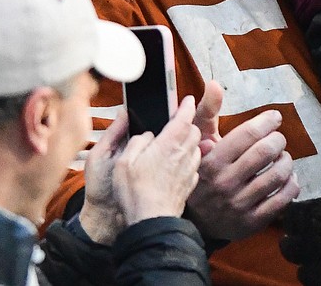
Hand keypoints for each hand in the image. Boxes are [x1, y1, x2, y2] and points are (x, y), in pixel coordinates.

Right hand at [80, 98, 203, 242]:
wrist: (151, 221)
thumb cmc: (135, 192)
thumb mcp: (124, 161)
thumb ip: (137, 142)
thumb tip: (147, 136)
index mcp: (168, 144)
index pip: (184, 117)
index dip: (186, 106)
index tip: (187, 99)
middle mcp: (183, 155)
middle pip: (193, 131)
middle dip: (188, 123)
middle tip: (178, 123)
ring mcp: (189, 170)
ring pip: (196, 147)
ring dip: (189, 142)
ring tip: (176, 144)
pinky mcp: (189, 185)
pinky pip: (193, 166)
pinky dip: (188, 160)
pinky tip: (177, 166)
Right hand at [185, 82, 299, 240]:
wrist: (194, 220)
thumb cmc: (202, 172)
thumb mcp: (198, 142)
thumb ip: (207, 113)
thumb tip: (214, 83)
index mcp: (212, 161)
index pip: (249, 135)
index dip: (268, 121)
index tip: (274, 118)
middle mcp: (225, 184)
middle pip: (266, 152)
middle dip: (278, 140)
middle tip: (278, 138)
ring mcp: (239, 205)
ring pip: (278, 175)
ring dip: (286, 161)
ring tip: (282, 157)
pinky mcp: (252, 222)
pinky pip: (283, 199)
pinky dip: (292, 184)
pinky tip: (287, 177)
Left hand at [280, 130, 320, 285]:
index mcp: (314, 213)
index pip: (290, 215)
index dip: (295, 214)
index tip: (302, 212)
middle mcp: (311, 241)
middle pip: (289, 244)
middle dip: (297, 239)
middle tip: (310, 234)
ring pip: (301, 267)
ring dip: (307, 260)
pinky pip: (314, 282)